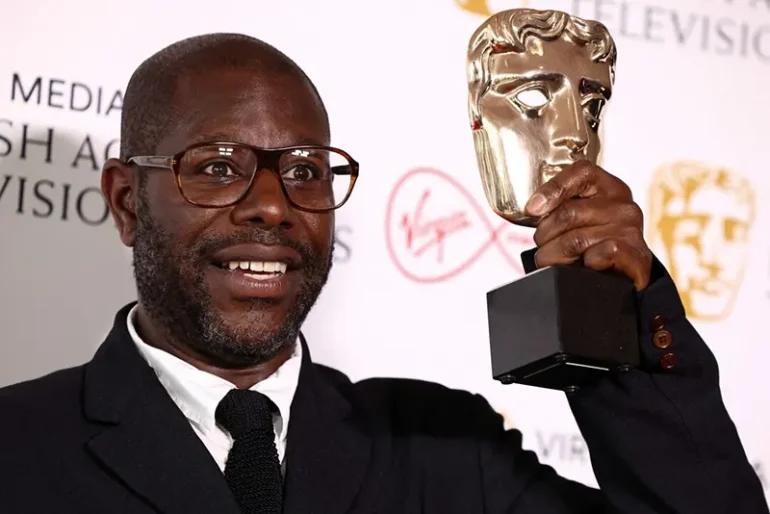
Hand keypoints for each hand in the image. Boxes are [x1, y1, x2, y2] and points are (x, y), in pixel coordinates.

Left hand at [524, 161, 652, 290]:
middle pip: (568, 213)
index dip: (552, 189)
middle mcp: (623, 205)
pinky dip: (584, 264)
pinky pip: (601, 254)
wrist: (625, 276)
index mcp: (608, 188)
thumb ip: (559, 206)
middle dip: (544, 235)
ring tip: (555, 261)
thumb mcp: (578, 218)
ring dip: (554, 256)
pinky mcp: (637, 256)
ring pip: (576, 240)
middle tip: (543, 247)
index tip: (532, 209)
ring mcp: (631, 230)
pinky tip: (584, 266)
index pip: (582, 172)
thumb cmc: (594, 244)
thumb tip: (533, 208)